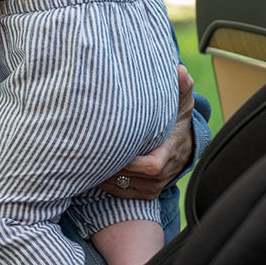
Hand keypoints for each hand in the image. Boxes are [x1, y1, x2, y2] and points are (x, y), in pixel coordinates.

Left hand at [97, 65, 195, 199]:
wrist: (184, 145)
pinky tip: (89, 171)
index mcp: (168, 155)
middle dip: (107, 167)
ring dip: (101, 176)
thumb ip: (181, 88)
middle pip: (128, 178)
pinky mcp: (145, 194)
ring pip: (120, 187)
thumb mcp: (182, 104)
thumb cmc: (177, 120)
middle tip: (84, 151)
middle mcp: (161, 176)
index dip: (129, 163)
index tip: (109, 149)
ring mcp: (153, 188)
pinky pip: (120, 194)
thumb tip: (180, 70)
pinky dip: (104, 185)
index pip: (150, 166)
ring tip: (81, 161)